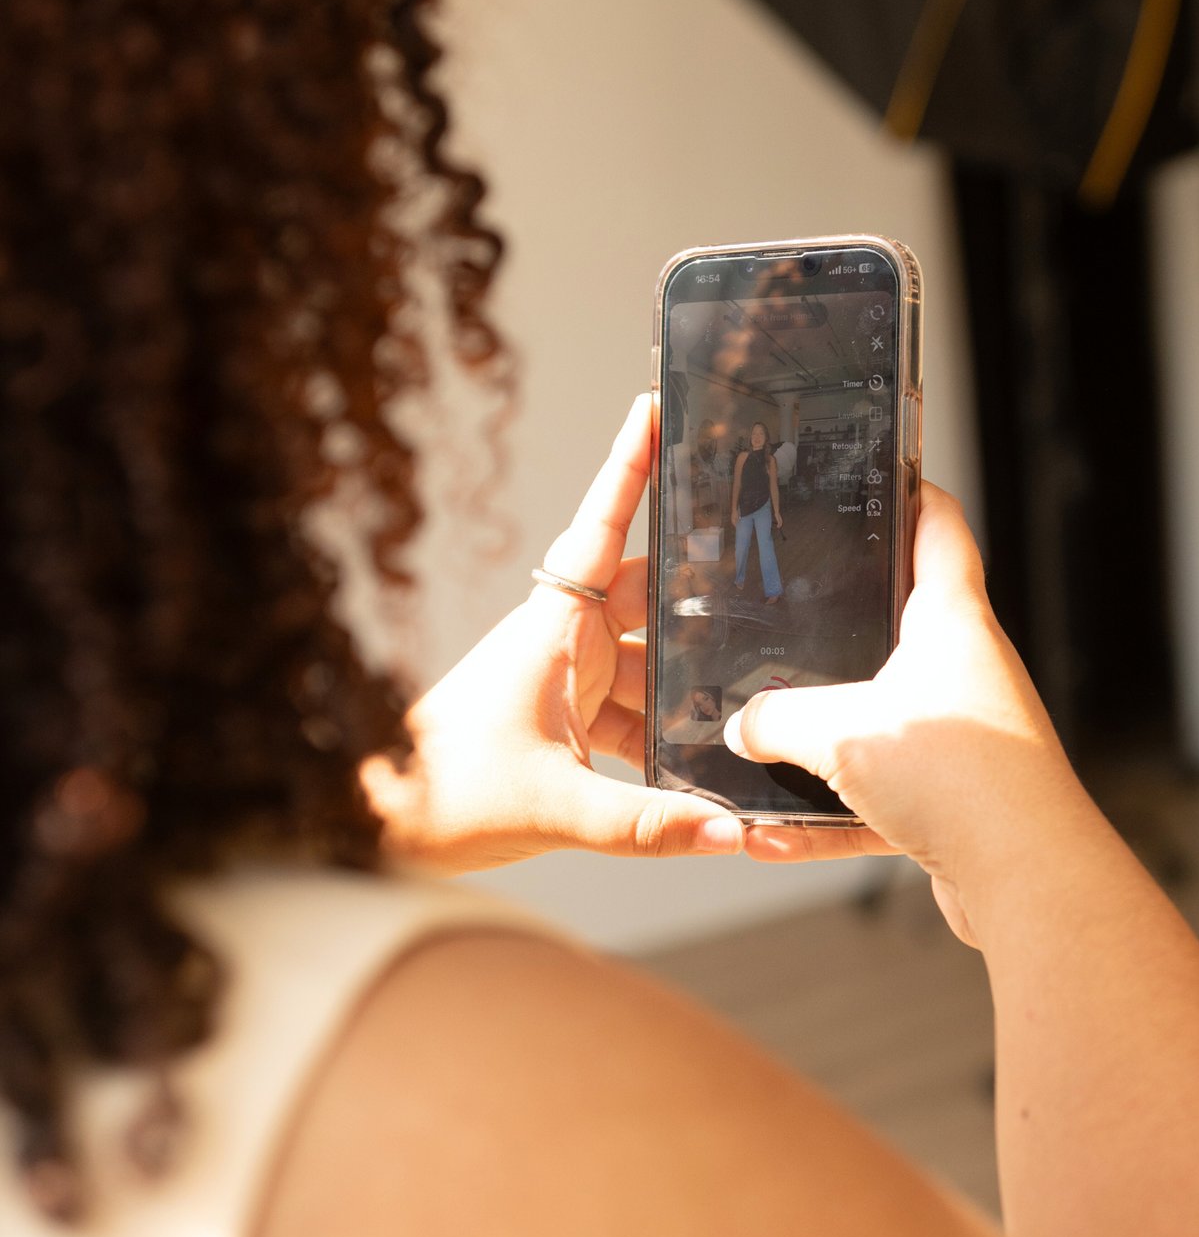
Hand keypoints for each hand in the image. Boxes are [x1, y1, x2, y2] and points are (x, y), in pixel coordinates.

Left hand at [362, 395, 745, 871]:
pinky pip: (642, 709)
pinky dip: (673, 730)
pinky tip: (709, 760)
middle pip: (650, 594)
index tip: (657, 405)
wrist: (387, 828)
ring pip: (654, 658)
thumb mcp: (557, 808)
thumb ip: (648, 825)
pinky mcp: (574, 721)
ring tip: (755, 692)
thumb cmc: (446, 793)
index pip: (601, 526)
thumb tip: (729, 832)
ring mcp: (572, 679)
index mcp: (554, 627)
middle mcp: (566, 640)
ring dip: (693, 679)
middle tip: (773, 572)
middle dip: (706, 587)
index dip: (631, 466)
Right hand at [727, 482, 1083, 943]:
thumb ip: (777, 719)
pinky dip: (830, 814)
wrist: (1027, 880)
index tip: (879, 471)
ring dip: (825, 736)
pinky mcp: (956, 798)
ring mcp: (964, 735)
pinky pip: (879, 793)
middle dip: (846, 619)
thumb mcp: (840, 731)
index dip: (911, 490)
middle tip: (791, 606)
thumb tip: (744, 724)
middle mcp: (967, 670)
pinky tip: (775, 836)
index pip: (938, 525)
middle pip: (905, 621)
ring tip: (763, 743)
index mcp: (952, 620)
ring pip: (883, 717)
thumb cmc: (964, 781)